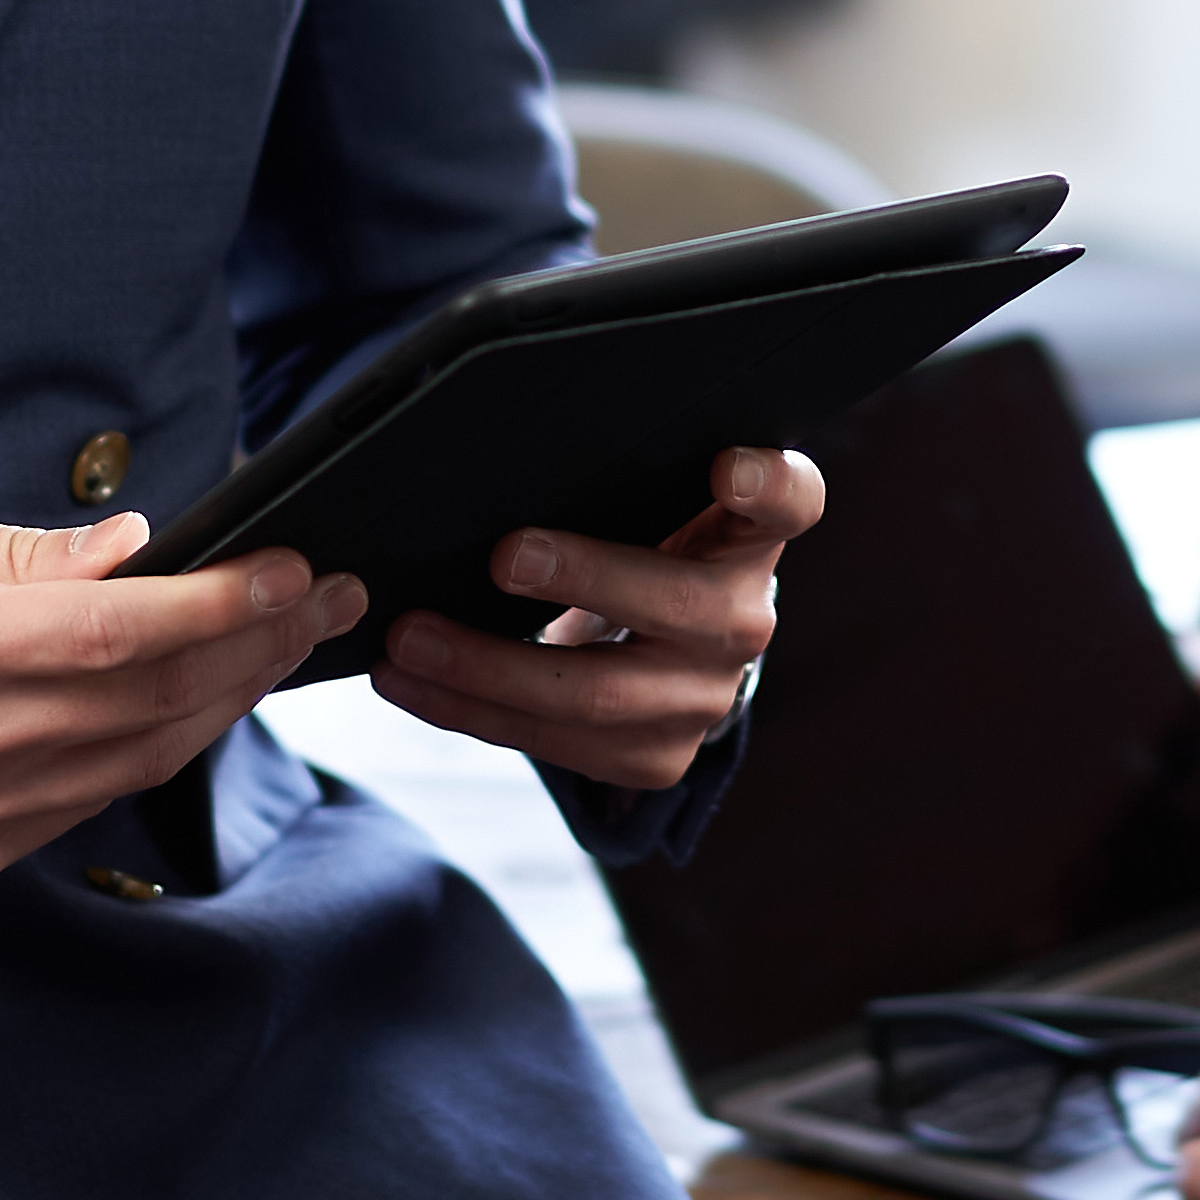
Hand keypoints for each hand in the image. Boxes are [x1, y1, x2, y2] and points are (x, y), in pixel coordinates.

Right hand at [0, 495, 363, 889]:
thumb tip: (132, 554)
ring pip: (136, 762)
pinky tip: (186, 705)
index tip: (297, 572)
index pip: (123, 632)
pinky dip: (147, 752)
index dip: (225, 605)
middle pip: (153, 703)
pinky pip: (84, 803)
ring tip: (277, 646)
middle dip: (255, 648)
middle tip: (327, 601)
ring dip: (220, 703)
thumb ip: (22, 553)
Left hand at [374, 445, 824, 790]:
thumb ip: (614, 469)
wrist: (662, 642)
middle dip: (584, 580)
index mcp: (755, 533)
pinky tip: (407, 680)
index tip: (728, 465)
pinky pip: (556, 745)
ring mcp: (705, 697)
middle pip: (679, 606)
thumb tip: (497, 441)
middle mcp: (745, 617)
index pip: (793, 500)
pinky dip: (469, 712)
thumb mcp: (645, 495)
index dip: (767, 485)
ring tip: (408, 636)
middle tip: (501, 556)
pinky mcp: (656, 758)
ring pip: (601, 696)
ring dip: (489, 668)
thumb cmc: (637, 538)